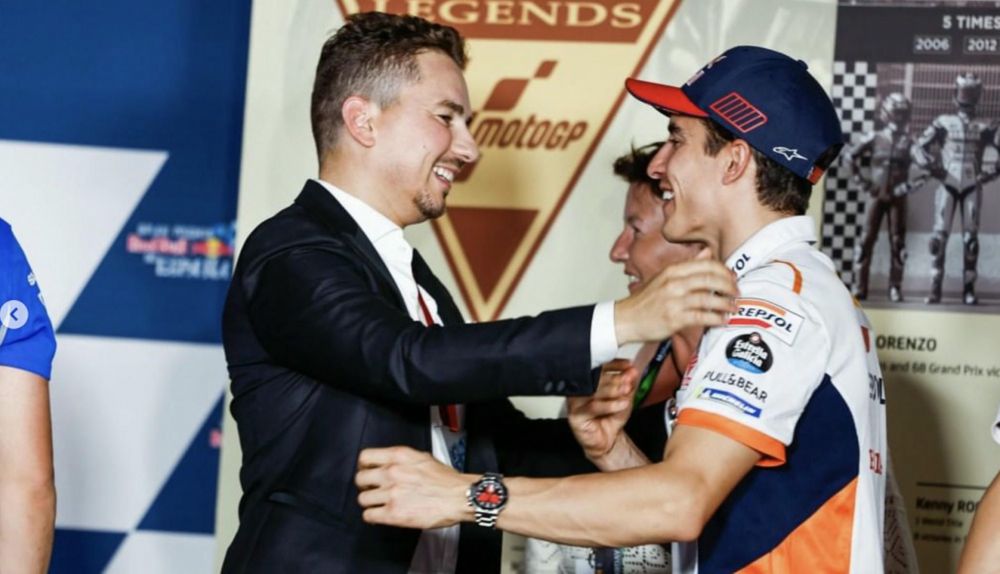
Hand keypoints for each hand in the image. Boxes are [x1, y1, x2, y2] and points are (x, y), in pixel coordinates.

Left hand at [356, 446, 472, 528]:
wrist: (459, 497)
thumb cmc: (447, 480)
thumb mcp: (423, 458)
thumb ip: (403, 460)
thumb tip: (391, 464)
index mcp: (399, 456)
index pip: (365, 457)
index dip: (363, 466)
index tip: (366, 471)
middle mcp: (392, 473)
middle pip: (360, 478)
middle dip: (364, 486)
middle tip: (371, 490)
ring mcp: (391, 494)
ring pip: (362, 499)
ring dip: (369, 502)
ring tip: (378, 504)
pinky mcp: (393, 514)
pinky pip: (369, 515)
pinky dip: (372, 516)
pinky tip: (380, 515)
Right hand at [567, 359, 636, 464]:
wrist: (606, 440)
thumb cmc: (611, 417)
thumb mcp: (624, 397)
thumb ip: (628, 384)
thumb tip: (632, 371)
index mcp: (588, 380)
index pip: (598, 366)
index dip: (614, 364)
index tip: (628, 365)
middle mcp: (579, 389)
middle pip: (594, 378)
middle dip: (615, 378)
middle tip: (628, 380)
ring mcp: (575, 401)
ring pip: (593, 391)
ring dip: (613, 390)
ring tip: (626, 391)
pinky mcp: (575, 415)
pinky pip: (593, 407)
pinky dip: (610, 405)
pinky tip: (622, 404)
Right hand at [614, 249, 737, 344]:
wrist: (625, 319)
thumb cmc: (645, 300)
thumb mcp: (664, 277)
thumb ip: (688, 266)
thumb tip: (707, 252)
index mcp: (672, 271)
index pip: (706, 264)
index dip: (724, 271)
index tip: (732, 278)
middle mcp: (674, 283)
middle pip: (710, 279)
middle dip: (729, 286)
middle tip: (737, 293)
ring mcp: (674, 301)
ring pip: (709, 298)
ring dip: (726, 304)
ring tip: (734, 308)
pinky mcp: (674, 318)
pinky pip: (702, 317)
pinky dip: (716, 318)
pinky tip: (722, 320)